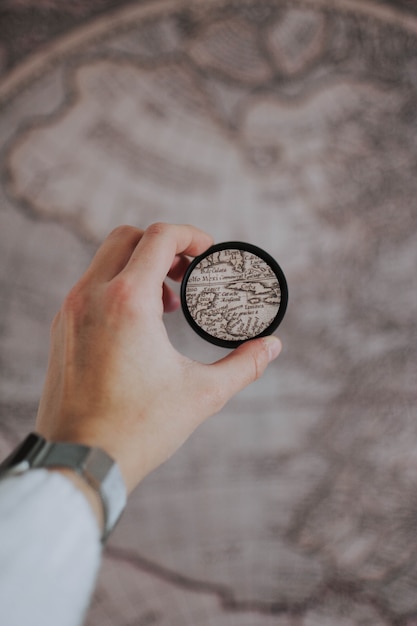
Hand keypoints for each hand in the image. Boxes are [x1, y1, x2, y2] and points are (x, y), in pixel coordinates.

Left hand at [36, 223, 281, 493]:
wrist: (81, 461)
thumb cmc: (139, 428)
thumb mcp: (202, 394)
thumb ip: (244, 365)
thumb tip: (273, 347)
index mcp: (127, 301)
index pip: (159, 236)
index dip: (191, 235)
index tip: (208, 253)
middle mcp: (91, 296)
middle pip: (127, 237)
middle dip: (163, 246)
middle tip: (188, 274)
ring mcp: (69, 312)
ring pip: (104, 261)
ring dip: (139, 267)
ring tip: (166, 305)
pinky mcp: (61, 330)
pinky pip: (89, 287)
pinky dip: (116, 288)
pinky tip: (138, 324)